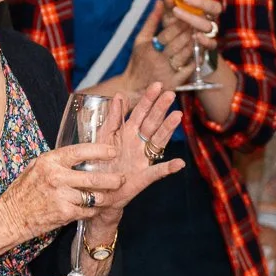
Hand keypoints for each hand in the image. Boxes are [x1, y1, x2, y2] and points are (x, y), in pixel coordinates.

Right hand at [0, 141, 125, 243]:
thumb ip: (57, 162)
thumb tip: (80, 156)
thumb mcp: (36, 167)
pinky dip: (92, 210)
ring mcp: (62, 196)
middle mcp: (57, 177)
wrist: (11, 216)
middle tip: (121, 179)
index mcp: (50, 161)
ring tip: (108, 196)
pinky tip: (92, 208)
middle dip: (112, 179)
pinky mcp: (65, 213)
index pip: (80, 151)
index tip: (113, 151)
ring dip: (104, 197)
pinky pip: (87, 210)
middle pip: (93, 177)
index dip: (100, 151)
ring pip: (94, 196)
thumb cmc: (23, 191)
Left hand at [87, 84, 186, 234]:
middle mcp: (139, 143)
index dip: (148, 99)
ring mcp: (143, 159)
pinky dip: (169, 168)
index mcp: (128, 133)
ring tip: (177, 116)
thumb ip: (112, 118)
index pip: (141, 113)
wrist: (96, 191)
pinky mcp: (143, 176)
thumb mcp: (103, 137)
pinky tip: (179, 163)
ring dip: (168, 129)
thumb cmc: (100, 163)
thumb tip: (119, 96)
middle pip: (152, 123)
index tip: (157, 85)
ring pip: (158, 141)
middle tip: (170, 94)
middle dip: (160, 108)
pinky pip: (158, 172)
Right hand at [112, 0, 194, 95]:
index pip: (167, 33)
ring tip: (198, 36)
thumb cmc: (138, 62)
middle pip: (178, 43)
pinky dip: (194, 60)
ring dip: (193, 45)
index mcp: (149, 48)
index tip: (188, 16)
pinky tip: (198, 52)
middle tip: (198, 23)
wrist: (134, 88)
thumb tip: (159, 1)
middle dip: (189, 32)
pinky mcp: (173, 83)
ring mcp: (166, 73)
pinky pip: (188, 69)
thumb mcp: (140, 41)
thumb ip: (151, 21)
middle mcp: (157, 60)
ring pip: (184, 55)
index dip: (179, 24)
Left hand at [154, 0, 222, 56]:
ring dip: (195, 20)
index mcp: (206, 3)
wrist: (178, 48)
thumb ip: (169, 1)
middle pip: (216, 7)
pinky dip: (206, 41)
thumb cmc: (177, 24)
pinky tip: (196, 36)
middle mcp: (211, 16)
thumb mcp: (171, 12)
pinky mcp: (210, 45)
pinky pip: (213, 44)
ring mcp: (212, 30)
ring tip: (178, 14)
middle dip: (202, 2)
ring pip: (211, 25)